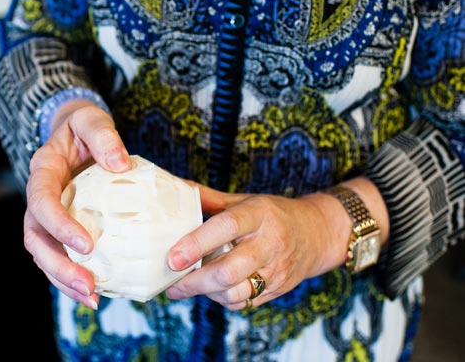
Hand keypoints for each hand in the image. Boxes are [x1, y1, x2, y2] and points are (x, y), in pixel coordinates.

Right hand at [23, 101, 130, 308]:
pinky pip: (60, 255)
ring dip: (64, 280)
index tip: (87, 245)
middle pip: (36, 239)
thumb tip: (120, 165)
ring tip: (93, 298)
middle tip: (88, 286)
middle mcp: (39, 197)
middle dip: (59, 267)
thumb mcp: (92, 120)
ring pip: (44, 254)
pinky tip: (98, 291)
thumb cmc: (84, 127)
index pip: (41, 202)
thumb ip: (103, 136)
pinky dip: (73, 276)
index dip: (59, 226)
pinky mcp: (61, 227)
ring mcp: (48, 215)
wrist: (76, 133)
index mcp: (43, 172)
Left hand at [165, 183, 351, 310]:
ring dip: (205, 293)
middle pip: (229, 270)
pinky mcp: (277, 289)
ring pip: (235, 292)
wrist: (316, 233)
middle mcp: (270, 242)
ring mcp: (276, 269)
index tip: (172, 258)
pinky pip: (243, 302)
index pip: (227, 227)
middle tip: (171, 283)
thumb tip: (173, 186)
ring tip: (187, 286)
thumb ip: (208, 197)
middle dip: (195, 281)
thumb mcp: (243, 200)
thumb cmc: (271, 214)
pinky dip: (221, 299)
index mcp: (259, 213)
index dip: (197, 243)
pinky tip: (211, 289)